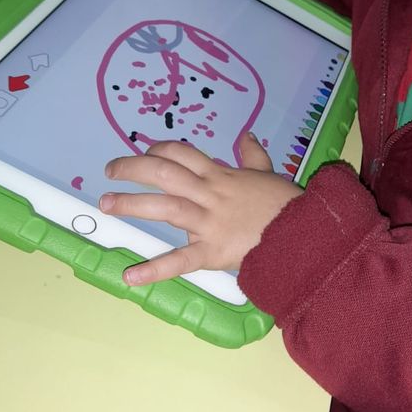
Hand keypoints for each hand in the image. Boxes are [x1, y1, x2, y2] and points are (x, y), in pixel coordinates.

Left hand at [99, 134, 301, 285]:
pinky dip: (154, 269)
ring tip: (106, 205)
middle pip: (165, 173)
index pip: (183, 154)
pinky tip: (130, 276)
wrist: (305, 234)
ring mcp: (209, 223)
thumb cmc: (286, 205)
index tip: (146, 153)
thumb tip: (247, 136)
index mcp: (222, 176)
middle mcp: (211, 194)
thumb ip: (254, 156)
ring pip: (165, 207)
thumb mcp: (269, 173)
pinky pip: (181, 260)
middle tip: (111, 171)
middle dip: (133, 168)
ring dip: (131, 204)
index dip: (159, 150)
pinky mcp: (213, 252)